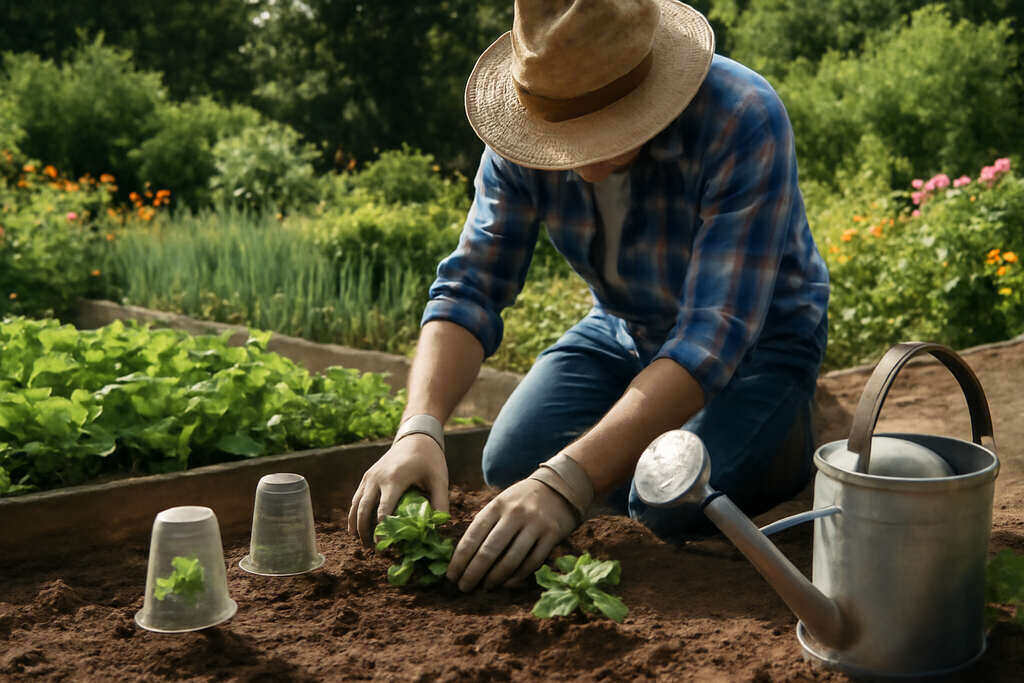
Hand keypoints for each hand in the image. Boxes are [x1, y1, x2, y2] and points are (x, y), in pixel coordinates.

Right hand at [348, 434, 447, 545]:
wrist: (416, 437)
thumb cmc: (430, 459)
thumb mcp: (439, 480)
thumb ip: (440, 503)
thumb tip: (438, 528)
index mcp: (394, 480)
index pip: (383, 512)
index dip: (383, 532)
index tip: (386, 546)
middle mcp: (377, 478)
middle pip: (364, 511)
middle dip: (366, 532)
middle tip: (373, 549)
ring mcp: (370, 476)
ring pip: (356, 505)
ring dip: (356, 525)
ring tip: (363, 543)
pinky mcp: (367, 476)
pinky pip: (356, 497)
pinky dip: (354, 514)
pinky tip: (355, 528)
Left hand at [446, 478, 577, 591]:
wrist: (560, 488)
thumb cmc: (522, 501)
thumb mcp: (501, 503)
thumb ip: (485, 524)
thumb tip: (463, 556)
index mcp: (497, 505)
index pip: (473, 536)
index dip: (459, 559)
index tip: (451, 575)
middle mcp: (515, 514)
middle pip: (489, 551)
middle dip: (473, 573)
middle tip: (464, 588)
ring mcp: (535, 524)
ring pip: (511, 560)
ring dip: (495, 578)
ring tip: (485, 587)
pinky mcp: (552, 535)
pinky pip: (532, 562)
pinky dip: (517, 576)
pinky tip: (507, 583)